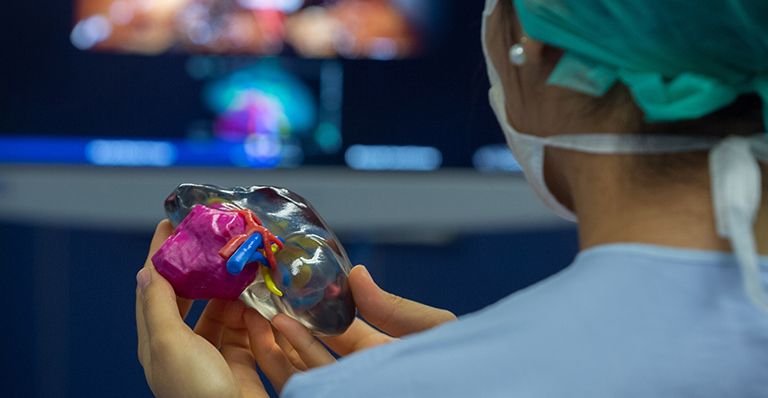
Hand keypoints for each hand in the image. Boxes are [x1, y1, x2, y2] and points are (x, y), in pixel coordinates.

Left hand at [136, 220, 269, 397]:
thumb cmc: (195, 391)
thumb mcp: (169, 343)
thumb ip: (158, 305)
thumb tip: (146, 269)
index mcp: (157, 340)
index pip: (154, 287)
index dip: (161, 254)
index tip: (171, 223)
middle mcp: (182, 345)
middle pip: (189, 295)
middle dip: (201, 266)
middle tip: (216, 239)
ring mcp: (212, 353)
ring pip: (220, 309)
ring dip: (231, 289)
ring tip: (245, 267)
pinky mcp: (239, 360)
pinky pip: (245, 328)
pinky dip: (252, 313)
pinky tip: (260, 302)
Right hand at [244, 264, 456, 391]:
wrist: (465, 392)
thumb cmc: (455, 369)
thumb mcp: (431, 331)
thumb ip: (394, 307)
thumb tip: (357, 274)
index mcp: (381, 353)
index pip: (341, 331)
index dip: (316, 311)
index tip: (293, 290)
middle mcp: (361, 373)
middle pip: (314, 350)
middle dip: (288, 327)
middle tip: (264, 301)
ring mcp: (347, 388)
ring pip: (303, 368)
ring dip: (280, 342)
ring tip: (261, 315)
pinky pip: (305, 385)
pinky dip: (285, 363)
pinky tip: (275, 337)